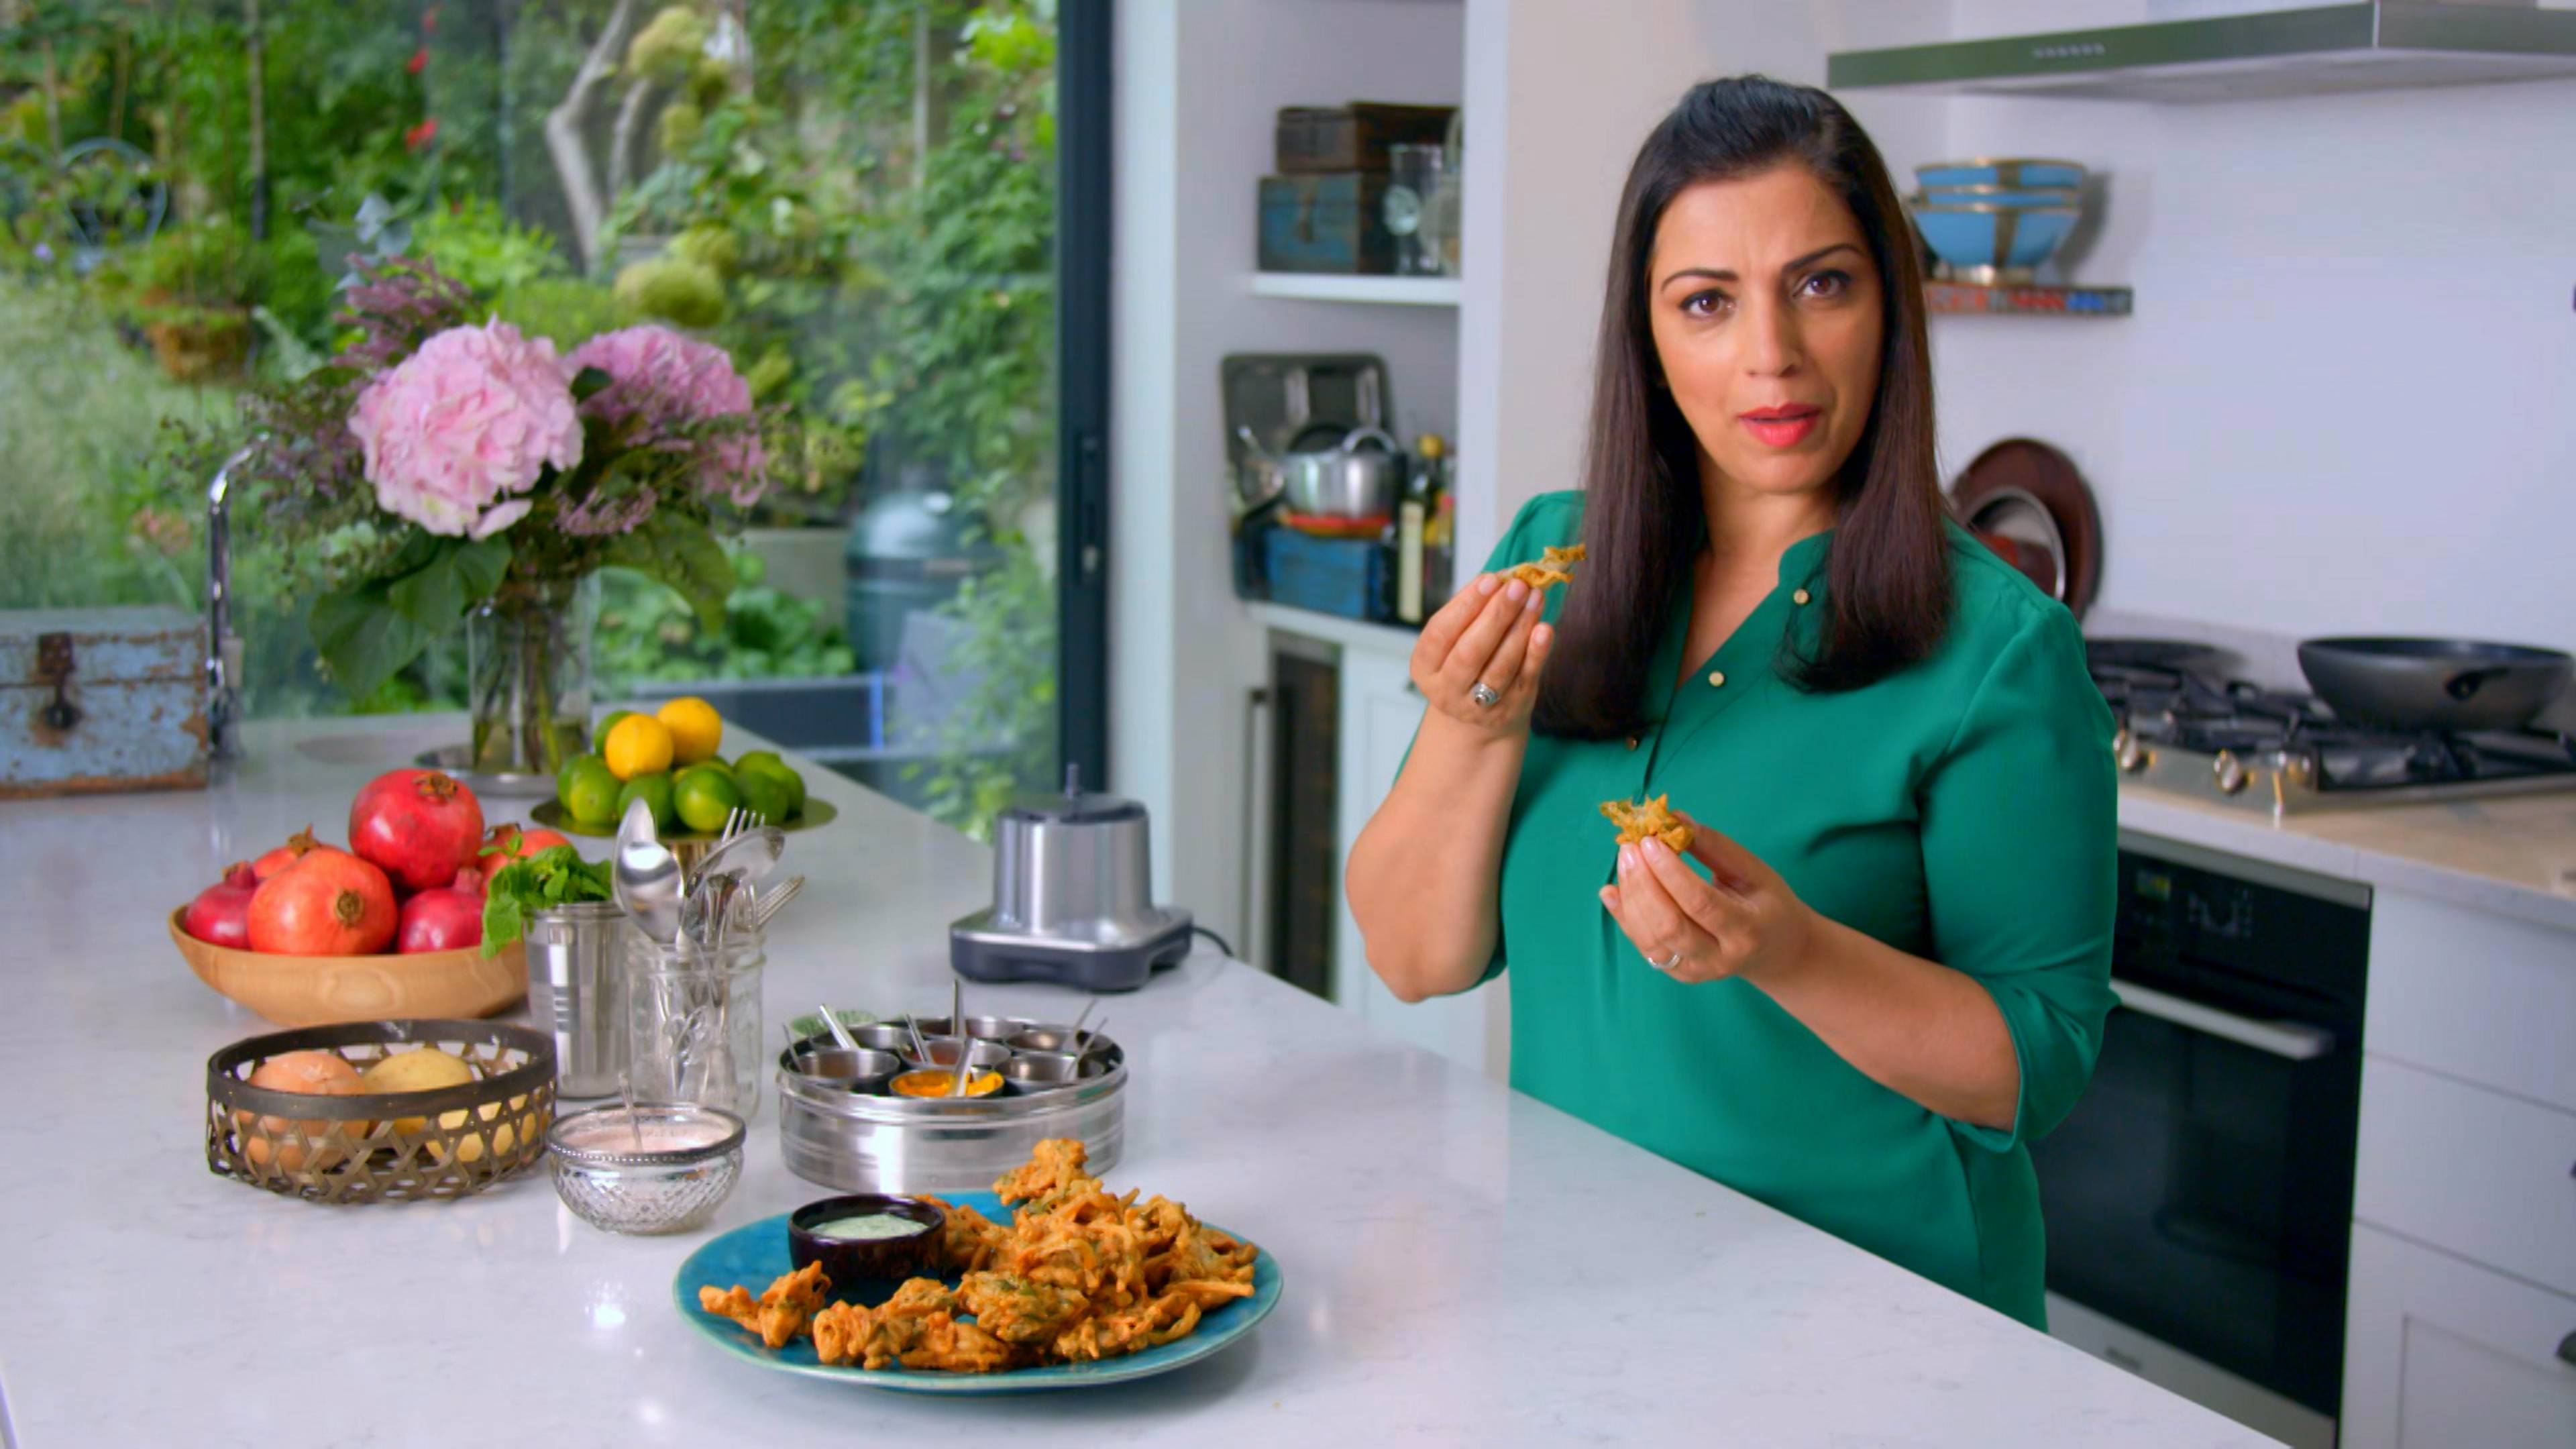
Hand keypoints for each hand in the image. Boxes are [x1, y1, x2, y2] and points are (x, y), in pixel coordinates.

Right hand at [1411, 573, 1552, 733]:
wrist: (1478, 716)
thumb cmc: (1465, 662)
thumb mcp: (1454, 640)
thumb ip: (1471, 611)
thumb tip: (1500, 580)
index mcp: (1424, 667)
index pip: (1441, 633)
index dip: (1465, 605)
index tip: (1490, 579)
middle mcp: (1446, 690)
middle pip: (1470, 652)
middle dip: (1496, 615)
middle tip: (1517, 586)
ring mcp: (1478, 705)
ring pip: (1501, 665)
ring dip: (1520, 627)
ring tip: (1534, 598)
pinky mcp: (1510, 709)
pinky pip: (1525, 678)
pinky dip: (1536, 653)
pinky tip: (1544, 629)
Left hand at [1599, 811, 1817, 985]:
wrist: (1777, 952)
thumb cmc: (1767, 903)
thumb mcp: (1753, 871)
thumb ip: (1714, 847)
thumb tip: (1674, 818)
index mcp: (1747, 931)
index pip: (1700, 903)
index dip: (1670, 871)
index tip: (1650, 840)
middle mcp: (1719, 958)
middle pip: (1670, 925)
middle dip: (1643, 883)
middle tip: (1631, 847)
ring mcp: (1696, 971)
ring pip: (1651, 939)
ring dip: (1631, 896)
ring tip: (1626, 860)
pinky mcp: (1678, 973)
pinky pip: (1643, 946)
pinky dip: (1623, 916)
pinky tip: (1611, 890)